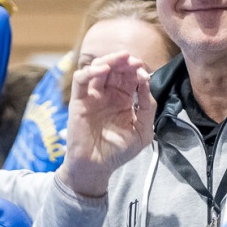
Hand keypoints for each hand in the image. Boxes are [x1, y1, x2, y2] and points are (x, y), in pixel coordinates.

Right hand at [58, 51, 154, 198]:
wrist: (96, 167)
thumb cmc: (118, 151)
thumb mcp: (143, 131)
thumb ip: (148, 109)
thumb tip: (146, 84)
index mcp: (124, 99)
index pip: (131, 77)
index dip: (138, 71)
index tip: (145, 74)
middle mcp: (108, 95)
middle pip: (116, 68)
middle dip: (126, 62)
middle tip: (134, 61)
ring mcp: (93, 96)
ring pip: (99, 68)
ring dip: (110, 60)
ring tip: (122, 59)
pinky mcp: (79, 100)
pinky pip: (81, 80)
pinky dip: (91, 71)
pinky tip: (103, 70)